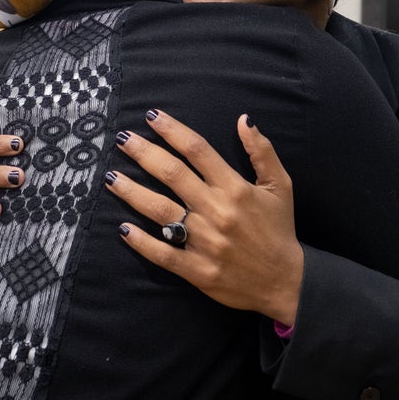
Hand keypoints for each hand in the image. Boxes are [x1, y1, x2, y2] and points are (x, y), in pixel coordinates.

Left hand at [106, 109, 304, 325]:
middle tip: (122, 139)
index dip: (172, 130)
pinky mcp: (196, 270)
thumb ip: (262, 151)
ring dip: (132, 191)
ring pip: (160, 210)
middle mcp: (216, 211)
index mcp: (235, 188)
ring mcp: (204, 241)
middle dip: (143, 153)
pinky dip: (141, 241)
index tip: (151, 117)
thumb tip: (244, 119)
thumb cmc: (279, 230)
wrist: (286, 282)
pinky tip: (122, 228)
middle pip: (172, 174)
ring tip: (111, 177)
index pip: (197, 150)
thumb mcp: (281, 186)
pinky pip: (162, 253)